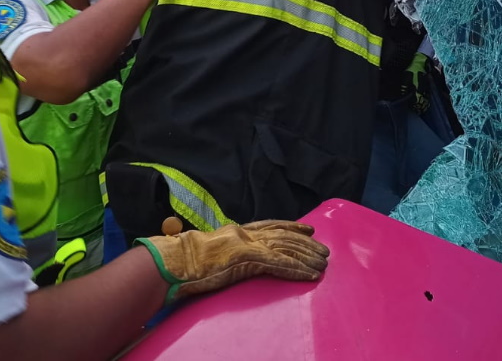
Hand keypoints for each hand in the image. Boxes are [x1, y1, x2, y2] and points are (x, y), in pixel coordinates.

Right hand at [137, 220, 329, 302]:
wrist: (176, 260)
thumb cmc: (186, 258)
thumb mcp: (212, 247)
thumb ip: (228, 247)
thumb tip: (236, 254)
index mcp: (237, 230)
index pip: (271, 225)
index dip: (292, 227)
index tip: (308, 229)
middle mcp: (246, 233)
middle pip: (284, 237)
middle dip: (306, 244)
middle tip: (324, 251)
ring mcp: (248, 245)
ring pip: (286, 249)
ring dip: (307, 257)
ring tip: (323, 263)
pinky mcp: (248, 259)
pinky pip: (279, 265)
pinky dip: (297, 270)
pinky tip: (310, 275)